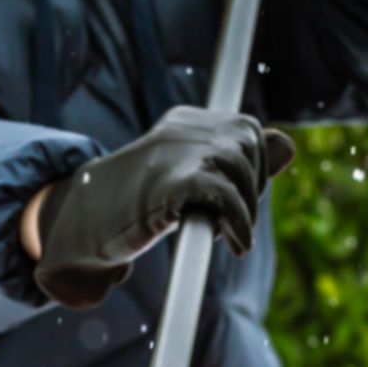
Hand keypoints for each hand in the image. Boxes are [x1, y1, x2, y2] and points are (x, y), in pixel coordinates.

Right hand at [24, 107, 294, 309]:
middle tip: (234, 222)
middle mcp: (180, 129)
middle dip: (252, 187)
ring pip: (237, 166)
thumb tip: (289, 145)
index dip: (253, 169)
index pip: (245, 130)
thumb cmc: (136, 209)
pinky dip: (237, 221)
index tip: (240, 202)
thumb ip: (240, 164)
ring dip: (245, 209)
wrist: (78, 228)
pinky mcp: (168, 183)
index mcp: (183, 123)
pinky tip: (234, 243)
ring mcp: (172, 153)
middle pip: (246, 143)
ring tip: (232, 236)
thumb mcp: (191, 181)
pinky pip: (223, 193)